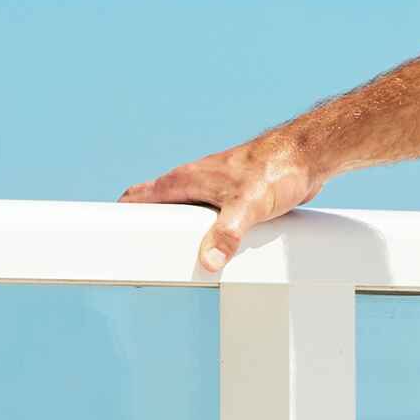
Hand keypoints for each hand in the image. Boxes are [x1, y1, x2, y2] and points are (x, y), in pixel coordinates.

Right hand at [119, 134, 323, 275]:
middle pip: (157, 208)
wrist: (308, 156)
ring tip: (178, 262)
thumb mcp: (248, 207)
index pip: (136, 198)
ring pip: (184, 213)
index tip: (111, 244)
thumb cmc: (277, 169)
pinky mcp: (233, 196)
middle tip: (144, 263)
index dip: (119, 220)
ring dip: (178, 235)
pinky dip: (205, 233)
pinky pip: (209, 217)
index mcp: (184, 180)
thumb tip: (209, 261)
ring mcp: (213, 188)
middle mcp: (194, 182)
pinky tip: (216, 250)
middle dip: (146, 232)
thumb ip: (226, 234)